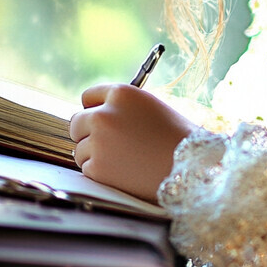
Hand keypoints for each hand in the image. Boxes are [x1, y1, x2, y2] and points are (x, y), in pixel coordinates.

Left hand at [69, 84, 197, 201]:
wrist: (189, 166)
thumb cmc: (176, 137)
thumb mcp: (150, 107)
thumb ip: (123, 107)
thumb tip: (97, 113)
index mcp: (121, 93)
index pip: (89, 96)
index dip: (94, 108)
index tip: (98, 118)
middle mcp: (105, 114)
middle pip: (77, 122)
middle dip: (88, 132)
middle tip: (109, 143)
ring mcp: (98, 142)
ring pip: (80, 148)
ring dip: (95, 154)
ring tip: (124, 159)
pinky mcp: (97, 168)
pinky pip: (87, 168)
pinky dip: (100, 172)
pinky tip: (124, 171)